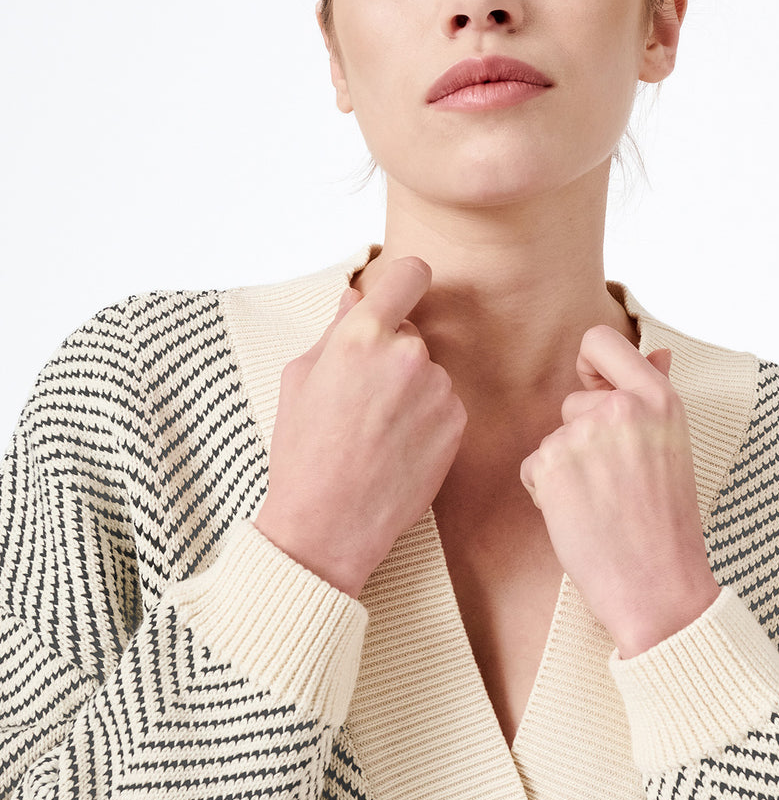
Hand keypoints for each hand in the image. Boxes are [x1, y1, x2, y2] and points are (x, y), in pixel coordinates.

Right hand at [253, 257, 466, 596]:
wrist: (329, 524)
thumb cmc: (304, 453)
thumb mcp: (300, 380)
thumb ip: (334, 331)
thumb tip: (356, 298)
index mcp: (361, 335)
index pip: (409, 274)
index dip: (405, 281)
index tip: (402, 291)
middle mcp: (408, 354)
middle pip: (412, 332)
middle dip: (392, 353)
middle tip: (362, 397)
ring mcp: (438, 390)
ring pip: (429, 372)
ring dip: (411, 389)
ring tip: (376, 431)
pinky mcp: (457, 423)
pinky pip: (444, 404)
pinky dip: (426, 420)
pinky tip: (396, 448)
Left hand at [520, 326, 719, 656]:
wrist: (659, 587)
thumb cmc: (667, 523)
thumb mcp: (673, 447)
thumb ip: (655, 394)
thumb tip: (658, 351)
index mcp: (659, 398)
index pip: (601, 341)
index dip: (590, 368)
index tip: (596, 394)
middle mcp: (622, 408)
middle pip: (572, 402)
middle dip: (582, 439)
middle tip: (616, 484)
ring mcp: (584, 434)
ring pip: (552, 438)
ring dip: (565, 470)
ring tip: (602, 505)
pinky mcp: (551, 464)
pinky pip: (533, 468)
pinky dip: (548, 494)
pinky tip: (581, 518)